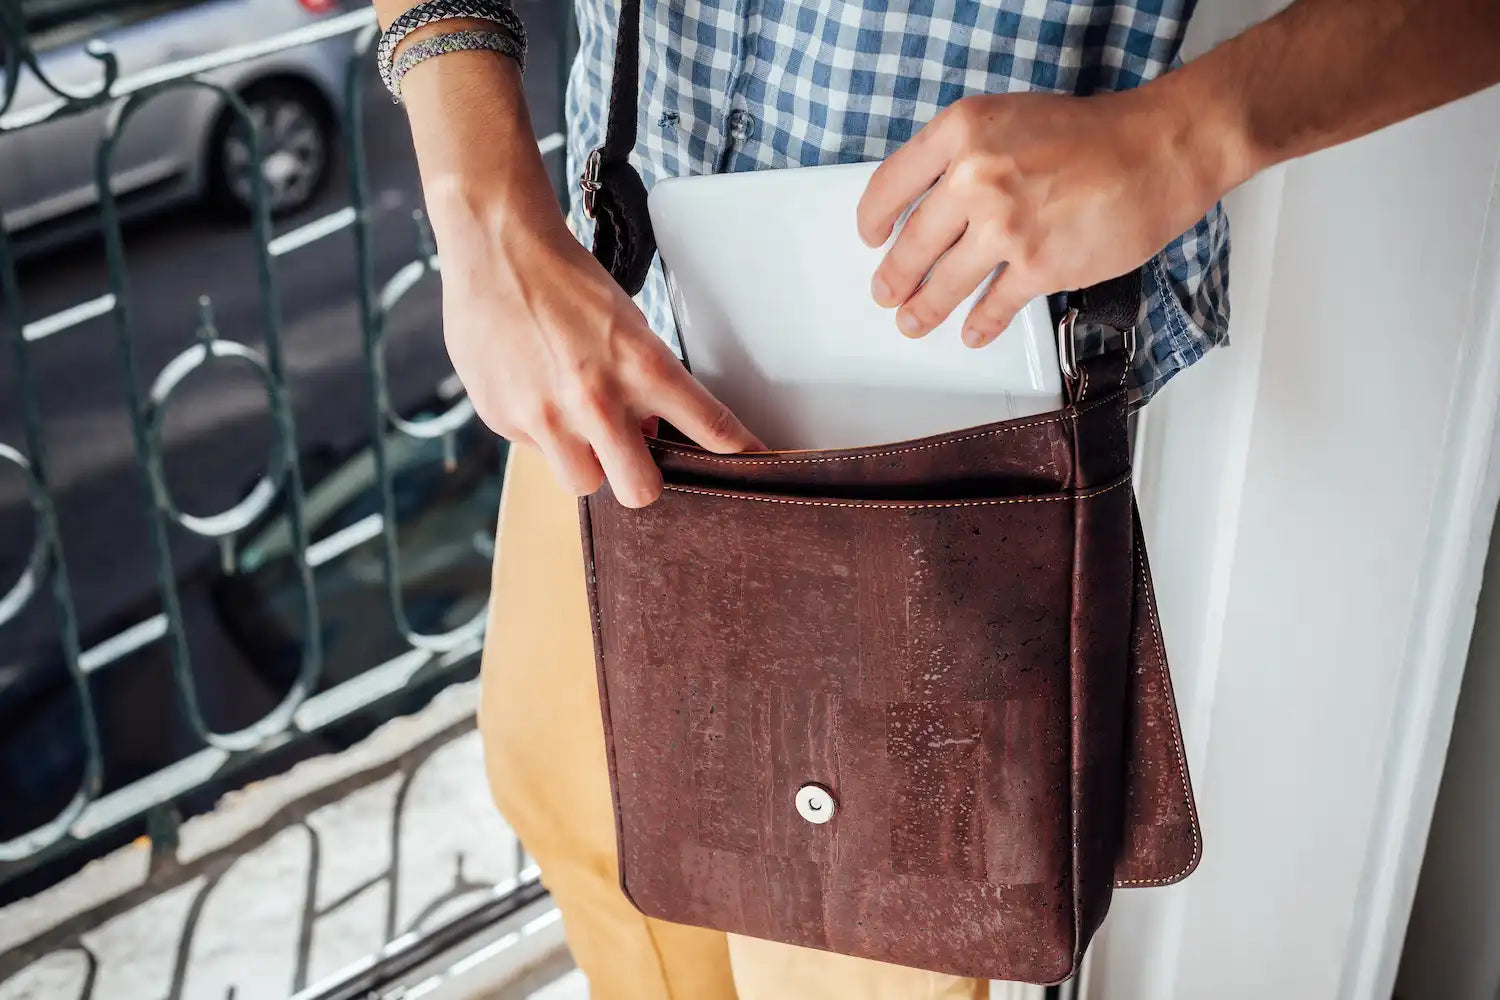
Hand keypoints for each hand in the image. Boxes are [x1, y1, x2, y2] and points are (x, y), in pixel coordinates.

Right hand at [434, 201, 763, 507]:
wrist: (498, 249)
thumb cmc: (567, 282)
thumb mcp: (626, 325)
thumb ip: (643, 385)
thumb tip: (646, 434)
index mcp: (642, 368)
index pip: (711, 427)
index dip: (739, 452)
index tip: (755, 461)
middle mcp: (597, 401)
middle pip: (641, 491)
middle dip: (641, 479)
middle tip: (634, 459)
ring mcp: (547, 417)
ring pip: (584, 485)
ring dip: (588, 463)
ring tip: (577, 426)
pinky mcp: (505, 420)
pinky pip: (536, 454)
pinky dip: (542, 434)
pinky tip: (535, 392)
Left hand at [857, 89, 1220, 346]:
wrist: (1158, 150)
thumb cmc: (1091, 133)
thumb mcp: (1007, 118)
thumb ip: (963, 154)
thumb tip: (928, 201)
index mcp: (962, 131)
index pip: (890, 183)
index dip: (873, 219)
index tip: (872, 237)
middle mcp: (976, 176)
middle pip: (912, 242)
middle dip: (894, 276)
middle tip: (885, 292)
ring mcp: (1006, 226)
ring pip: (944, 282)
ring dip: (923, 309)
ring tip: (913, 321)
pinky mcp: (1039, 265)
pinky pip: (994, 306)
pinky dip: (980, 324)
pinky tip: (973, 332)